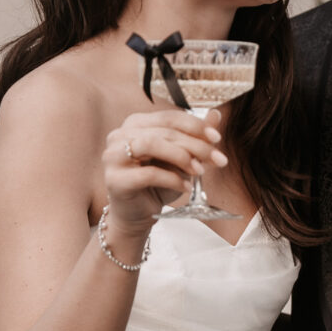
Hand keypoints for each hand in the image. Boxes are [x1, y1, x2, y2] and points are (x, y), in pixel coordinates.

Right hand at [102, 108, 227, 236]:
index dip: (195, 126)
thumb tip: (215, 115)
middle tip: (218, 159)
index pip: (168, 117)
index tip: (217, 138)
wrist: (137, 215)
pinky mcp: (114, 179)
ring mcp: (113, 156)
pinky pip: (148, 174)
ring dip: (182, 157)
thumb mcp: (181, 160)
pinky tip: (186, 187)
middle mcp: (120, 135)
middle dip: (196, 145)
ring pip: (151, 144)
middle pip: (164, 131)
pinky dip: (172, 179)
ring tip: (200, 172)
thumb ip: (195, 138)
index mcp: (136, 124)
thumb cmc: (157, 185)